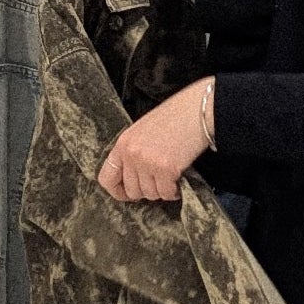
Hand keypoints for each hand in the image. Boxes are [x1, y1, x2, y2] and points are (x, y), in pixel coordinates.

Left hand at [97, 78, 216, 205]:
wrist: (196, 110)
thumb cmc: (174, 117)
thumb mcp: (143, 131)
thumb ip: (134, 151)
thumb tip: (133, 176)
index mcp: (123, 144)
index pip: (106, 178)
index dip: (117, 190)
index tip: (128, 193)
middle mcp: (132, 154)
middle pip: (132, 190)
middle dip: (146, 191)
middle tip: (158, 182)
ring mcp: (147, 162)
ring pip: (150, 194)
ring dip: (161, 190)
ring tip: (169, 178)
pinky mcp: (166, 169)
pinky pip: (166, 193)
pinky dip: (173, 191)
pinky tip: (178, 180)